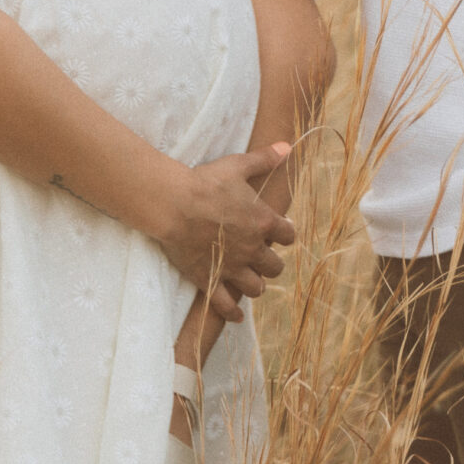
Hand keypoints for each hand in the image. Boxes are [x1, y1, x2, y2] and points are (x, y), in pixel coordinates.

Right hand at [158, 142, 297, 321]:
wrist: (174, 204)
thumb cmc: (205, 182)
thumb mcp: (237, 165)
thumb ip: (264, 159)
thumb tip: (288, 147)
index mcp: (263, 222)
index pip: (289, 235)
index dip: (284, 234)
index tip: (278, 232)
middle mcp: (253, 249)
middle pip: (275, 266)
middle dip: (270, 262)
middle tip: (261, 257)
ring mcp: (232, 267)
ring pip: (256, 287)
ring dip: (255, 284)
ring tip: (249, 280)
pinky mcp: (210, 279)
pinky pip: (225, 305)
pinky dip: (232, 313)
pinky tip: (235, 316)